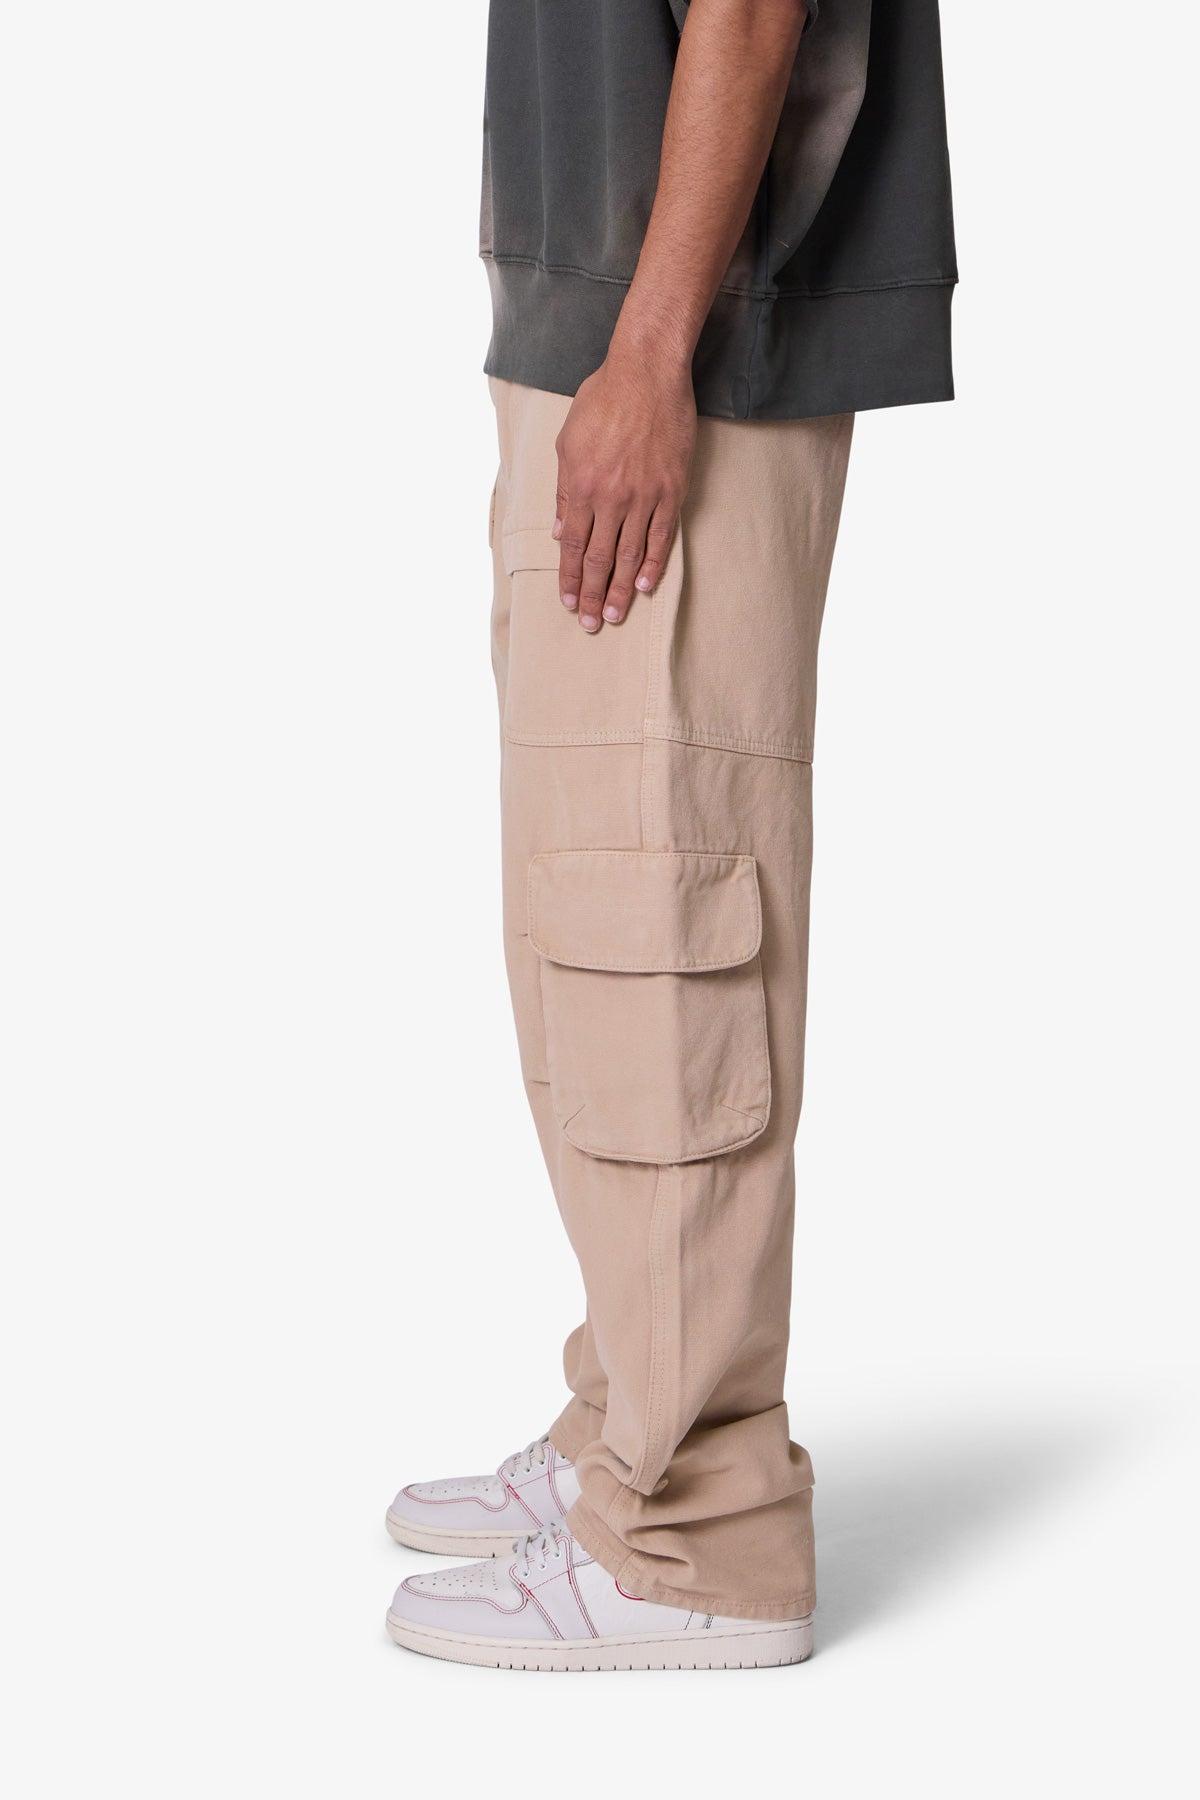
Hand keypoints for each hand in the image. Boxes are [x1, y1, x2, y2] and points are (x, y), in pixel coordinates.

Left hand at [553, 350, 696, 631]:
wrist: (647, 373)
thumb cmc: (602, 400)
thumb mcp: (567, 441)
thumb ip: (564, 490)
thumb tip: (561, 530)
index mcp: (581, 486)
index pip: (574, 546)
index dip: (571, 578)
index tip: (569, 603)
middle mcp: (611, 498)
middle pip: (600, 559)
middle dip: (593, 595)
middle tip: (590, 624)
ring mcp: (644, 496)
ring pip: (631, 555)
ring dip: (622, 590)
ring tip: (616, 615)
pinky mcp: (671, 490)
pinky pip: (661, 536)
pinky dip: (653, 564)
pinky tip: (647, 586)